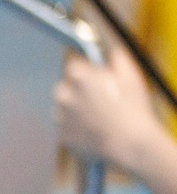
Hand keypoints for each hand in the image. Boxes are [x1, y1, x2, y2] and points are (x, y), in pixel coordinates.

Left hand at [56, 47, 168, 175]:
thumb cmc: (133, 109)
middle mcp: (63, 96)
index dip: (86, 72)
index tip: (97, 79)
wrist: (129, 144)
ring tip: (99, 117)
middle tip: (99, 99)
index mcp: (78, 77)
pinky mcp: (62, 136)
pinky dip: (76, 127)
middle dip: (78, 90)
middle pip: (65, 87)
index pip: (73, 66)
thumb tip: (109, 49)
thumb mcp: (131, 75)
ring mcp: (60, 118)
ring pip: (64, 108)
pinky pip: (67, 127)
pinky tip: (95, 129)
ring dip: (76, 109)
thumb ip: (116, 57)